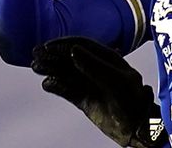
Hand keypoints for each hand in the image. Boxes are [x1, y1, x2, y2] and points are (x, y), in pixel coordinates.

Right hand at [31, 37, 167, 147]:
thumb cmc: (131, 100)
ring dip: (51, 68)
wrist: (136, 126)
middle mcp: (97, 68)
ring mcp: (90, 83)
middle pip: (71, 57)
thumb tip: (73, 50)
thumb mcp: (116, 80)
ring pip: (66, 73)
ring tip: (36, 67)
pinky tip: (48, 83)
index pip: (83, 45)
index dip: (65, 43)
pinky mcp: (84, 99)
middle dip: (54, 55)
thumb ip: (94, 65)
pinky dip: (56, 86)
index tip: (49, 45)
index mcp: (108, 58)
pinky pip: (66, 90)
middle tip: (35, 55)